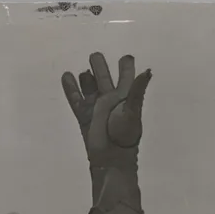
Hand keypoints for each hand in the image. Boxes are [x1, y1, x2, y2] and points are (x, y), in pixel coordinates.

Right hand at [61, 52, 150, 167]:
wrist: (111, 157)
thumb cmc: (124, 134)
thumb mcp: (133, 110)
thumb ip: (137, 90)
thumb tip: (148, 70)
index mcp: (124, 94)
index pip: (126, 73)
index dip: (125, 64)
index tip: (124, 59)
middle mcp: (110, 98)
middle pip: (104, 76)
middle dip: (100, 65)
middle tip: (95, 56)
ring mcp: (96, 107)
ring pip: (89, 86)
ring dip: (86, 77)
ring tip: (84, 70)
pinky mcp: (84, 116)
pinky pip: (76, 99)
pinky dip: (71, 89)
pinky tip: (67, 77)